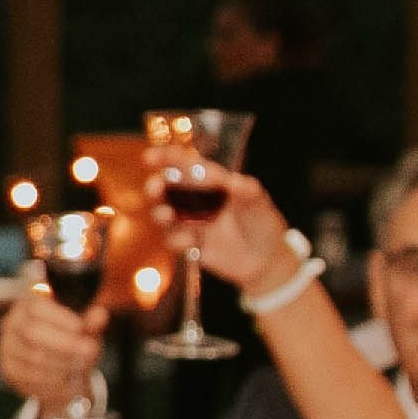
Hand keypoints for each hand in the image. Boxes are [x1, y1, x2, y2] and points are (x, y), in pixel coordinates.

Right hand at [0, 290, 105, 414]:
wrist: (54, 368)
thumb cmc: (69, 341)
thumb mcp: (83, 330)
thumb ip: (90, 323)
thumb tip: (100, 314)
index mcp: (28, 304)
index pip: (36, 307)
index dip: (59, 318)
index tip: (80, 328)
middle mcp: (12, 323)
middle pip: (32, 333)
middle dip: (64, 344)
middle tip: (88, 351)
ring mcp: (7, 347)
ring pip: (33, 358)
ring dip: (62, 364)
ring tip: (81, 367)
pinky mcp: (8, 369)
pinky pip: (29, 377)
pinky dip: (52, 381)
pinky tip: (67, 382)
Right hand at [154, 157, 293, 286]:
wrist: (267, 261)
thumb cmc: (263, 224)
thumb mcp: (260, 204)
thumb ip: (247, 191)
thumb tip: (232, 181)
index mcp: (211, 183)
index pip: (185, 165)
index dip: (167, 158)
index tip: (150, 157)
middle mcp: (196, 200)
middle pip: (167, 189)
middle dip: (156, 186)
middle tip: (155, 188)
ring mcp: (191, 223)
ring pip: (164, 214)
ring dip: (160, 213)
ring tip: (167, 215)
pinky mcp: (190, 245)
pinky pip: (173, 240)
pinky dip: (177, 240)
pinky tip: (192, 242)